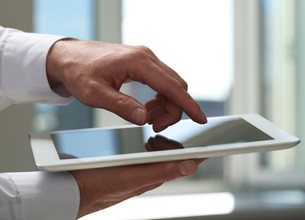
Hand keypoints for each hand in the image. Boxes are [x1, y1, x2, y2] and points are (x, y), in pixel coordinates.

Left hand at [46, 40, 206, 131]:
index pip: (171, 86)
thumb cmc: (79, 72)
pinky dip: (159, 98)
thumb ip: (121, 106)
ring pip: (170, 85)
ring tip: (147, 118)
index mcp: (138, 62)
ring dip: (165, 105)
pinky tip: (146, 109)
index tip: (200, 119)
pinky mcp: (143, 63)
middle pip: (175, 86)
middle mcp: (147, 57)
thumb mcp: (95, 94)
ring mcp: (146, 58)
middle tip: (155, 126)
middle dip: (173, 110)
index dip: (188, 105)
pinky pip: (161, 82)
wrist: (68, 56)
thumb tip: (144, 119)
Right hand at [71, 134, 204, 217]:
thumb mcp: (132, 177)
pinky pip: (148, 151)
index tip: (220, 139)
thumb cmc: (100, 186)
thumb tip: (190, 165)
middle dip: (188, 140)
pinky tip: (152, 135)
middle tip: (197, 127)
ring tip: (178, 127)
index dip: (204, 151)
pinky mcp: (131, 163)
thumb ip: (161, 170)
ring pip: (163, 151)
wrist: (73, 188)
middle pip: (177, 154)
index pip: (187, 161)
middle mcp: (152, 171)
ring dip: (171, 139)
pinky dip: (153, 141)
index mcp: (157, 174)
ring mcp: (142, 167)